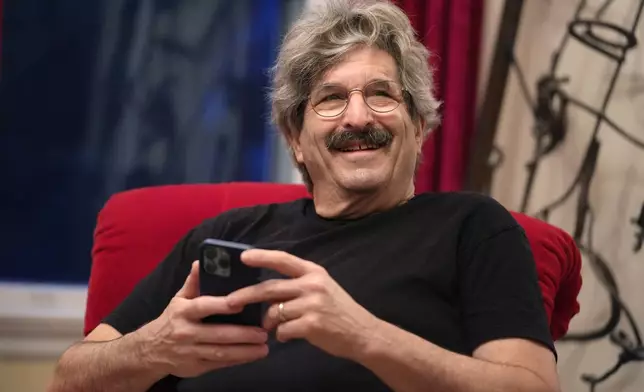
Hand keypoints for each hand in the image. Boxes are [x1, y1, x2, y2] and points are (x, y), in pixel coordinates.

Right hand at [137, 261, 268, 377]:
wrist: (150, 350)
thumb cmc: (172, 319)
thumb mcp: (179, 299)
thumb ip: (193, 282)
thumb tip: (202, 262)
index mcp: (182, 312)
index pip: (202, 307)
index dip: (221, 305)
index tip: (241, 303)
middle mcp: (186, 333)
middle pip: (217, 334)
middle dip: (242, 335)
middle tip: (263, 332)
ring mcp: (190, 352)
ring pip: (220, 353)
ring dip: (244, 351)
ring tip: (264, 348)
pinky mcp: (195, 367)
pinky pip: (219, 364)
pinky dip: (236, 360)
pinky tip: (252, 356)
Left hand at [225, 249, 379, 360]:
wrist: (362, 333)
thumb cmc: (338, 311)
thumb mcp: (321, 289)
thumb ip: (296, 286)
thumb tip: (263, 293)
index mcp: (314, 272)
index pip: (283, 259)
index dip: (262, 257)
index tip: (243, 257)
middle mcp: (312, 285)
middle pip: (270, 288)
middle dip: (246, 295)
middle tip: (230, 301)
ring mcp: (312, 304)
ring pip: (274, 312)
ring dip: (270, 322)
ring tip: (278, 326)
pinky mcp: (311, 324)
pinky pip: (282, 330)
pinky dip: (282, 335)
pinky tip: (292, 335)